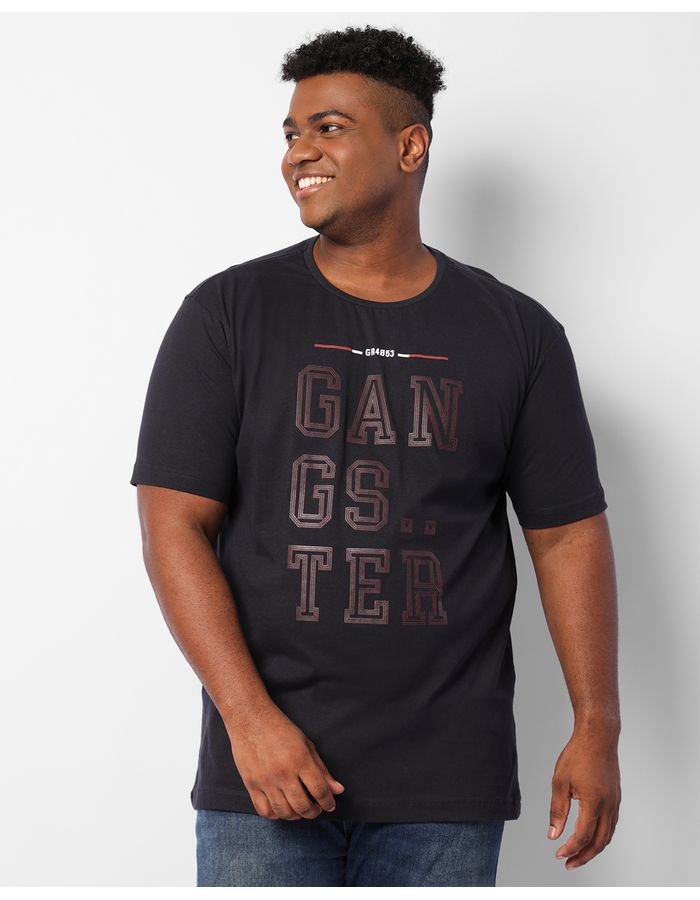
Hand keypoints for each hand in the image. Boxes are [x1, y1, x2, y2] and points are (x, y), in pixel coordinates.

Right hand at [225, 701, 344, 819]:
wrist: (250, 719)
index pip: (320, 790)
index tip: (330, 805)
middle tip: (316, 808)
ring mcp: (265, 780)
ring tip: (300, 808)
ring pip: (284, 812)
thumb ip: (322, 769)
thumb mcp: (306, 744)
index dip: (328, 802)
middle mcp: (283, 773)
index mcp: (300, 760)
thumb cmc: (280, 729)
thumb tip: (337, 790)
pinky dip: (275, 814)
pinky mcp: (251, 784)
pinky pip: (264, 810)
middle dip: (314, 812)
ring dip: (296, 816)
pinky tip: (281, 808)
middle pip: (303, 806)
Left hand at [548, 725, 620, 869]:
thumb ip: (557, 810)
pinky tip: (590, 836)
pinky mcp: (616, 797)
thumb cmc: (578, 755)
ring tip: (578, 854)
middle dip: (583, 856)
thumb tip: (553, 834)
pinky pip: (611, 824)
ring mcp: (615, 802)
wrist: (598, 736)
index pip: (583, 836)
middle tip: (568, 863)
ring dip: (593, 848)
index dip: (570, 849)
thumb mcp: (560, 782)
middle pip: (599, 842)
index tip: (558, 854)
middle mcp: (608, 806)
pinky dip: (601, 836)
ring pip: (608, 835)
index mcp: (593, 803)